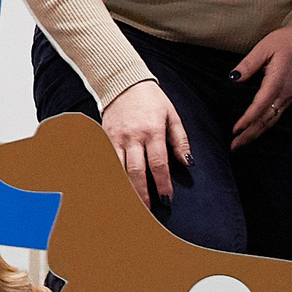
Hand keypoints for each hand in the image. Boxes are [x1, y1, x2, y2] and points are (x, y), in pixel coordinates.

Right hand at [100, 79, 191, 204]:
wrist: (122, 81)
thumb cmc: (151, 99)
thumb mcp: (172, 115)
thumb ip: (180, 140)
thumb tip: (187, 162)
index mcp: (153, 131)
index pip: (158, 164)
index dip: (163, 183)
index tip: (167, 198)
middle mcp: (133, 136)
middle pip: (137, 171)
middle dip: (143, 192)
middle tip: (148, 210)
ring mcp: (116, 137)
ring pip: (119, 168)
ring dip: (126, 187)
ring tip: (131, 204)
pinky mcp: (104, 135)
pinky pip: (107, 159)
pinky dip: (111, 174)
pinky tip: (114, 186)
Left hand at [229, 22, 291, 147]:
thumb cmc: (285, 42)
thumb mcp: (264, 48)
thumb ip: (248, 64)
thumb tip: (233, 78)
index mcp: (278, 81)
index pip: (260, 105)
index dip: (248, 119)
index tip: (235, 129)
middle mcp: (285, 93)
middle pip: (266, 119)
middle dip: (249, 134)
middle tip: (234, 147)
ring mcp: (289, 97)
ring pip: (271, 120)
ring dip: (256, 133)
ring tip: (241, 144)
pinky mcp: (290, 96)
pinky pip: (276, 115)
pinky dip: (264, 126)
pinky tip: (255, 131)